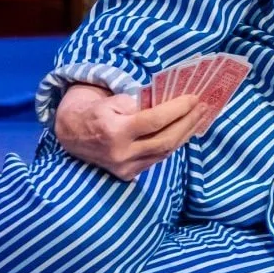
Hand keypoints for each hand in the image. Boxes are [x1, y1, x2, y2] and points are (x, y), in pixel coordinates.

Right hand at [54, 83, 200, 181]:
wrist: (71, 134)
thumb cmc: (95, 111)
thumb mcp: (111, 99)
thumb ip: (138, 103)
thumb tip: (169, 104)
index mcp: (114, 132)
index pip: (155, 121)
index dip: (178, 109)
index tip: (194, 97)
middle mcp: (121, 154)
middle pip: (165, 140)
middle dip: (188, 122)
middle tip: (202, 107)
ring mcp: (125, 168)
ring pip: (165, 152)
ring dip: (185, 134)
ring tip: (198, 118)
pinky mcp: (128, 174)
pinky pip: (157, 159)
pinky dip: (172, 144)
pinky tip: (184, 132)